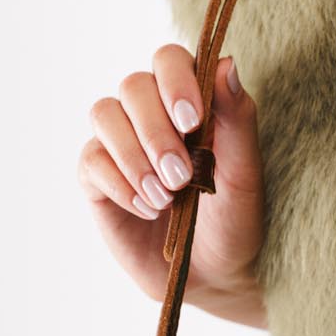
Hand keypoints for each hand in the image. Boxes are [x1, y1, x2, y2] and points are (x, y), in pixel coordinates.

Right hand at [77, 44, 267, 326]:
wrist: (216, 276)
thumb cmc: (235, 221)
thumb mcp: (244, 175)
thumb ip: (238, 119)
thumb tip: (226, 62)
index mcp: (190, 102)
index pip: (169, 60)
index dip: (174, 80)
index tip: (191, 120)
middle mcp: (151, 114)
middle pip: (133, 85)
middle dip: (156, 131)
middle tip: (181, 176)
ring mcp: (121, 144)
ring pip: (104, 114)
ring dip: (135, 157)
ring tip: (166, 198)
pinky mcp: (98, 178)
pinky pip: (91, 160)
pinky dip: (120, 185)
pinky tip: (148, 210)